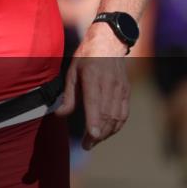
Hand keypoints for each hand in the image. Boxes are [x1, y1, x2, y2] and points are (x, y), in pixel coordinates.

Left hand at [54, 22, 129, 149]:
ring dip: (107, 133)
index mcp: (93, 77)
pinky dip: (117, 126)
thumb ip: (68, 95)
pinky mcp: (126, 91)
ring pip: (116, 117)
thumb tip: (60, 115)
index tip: (92, 135)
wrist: (110, 41)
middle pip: (106, 114)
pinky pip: (124, 113)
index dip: (94, 120)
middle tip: (87, 145)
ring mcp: (120, 88)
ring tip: (95, 141)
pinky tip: (108, 132)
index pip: (95, 102)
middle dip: (98, 134)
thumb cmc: (87, 56)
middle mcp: (109, 84)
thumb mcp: (72, 71)